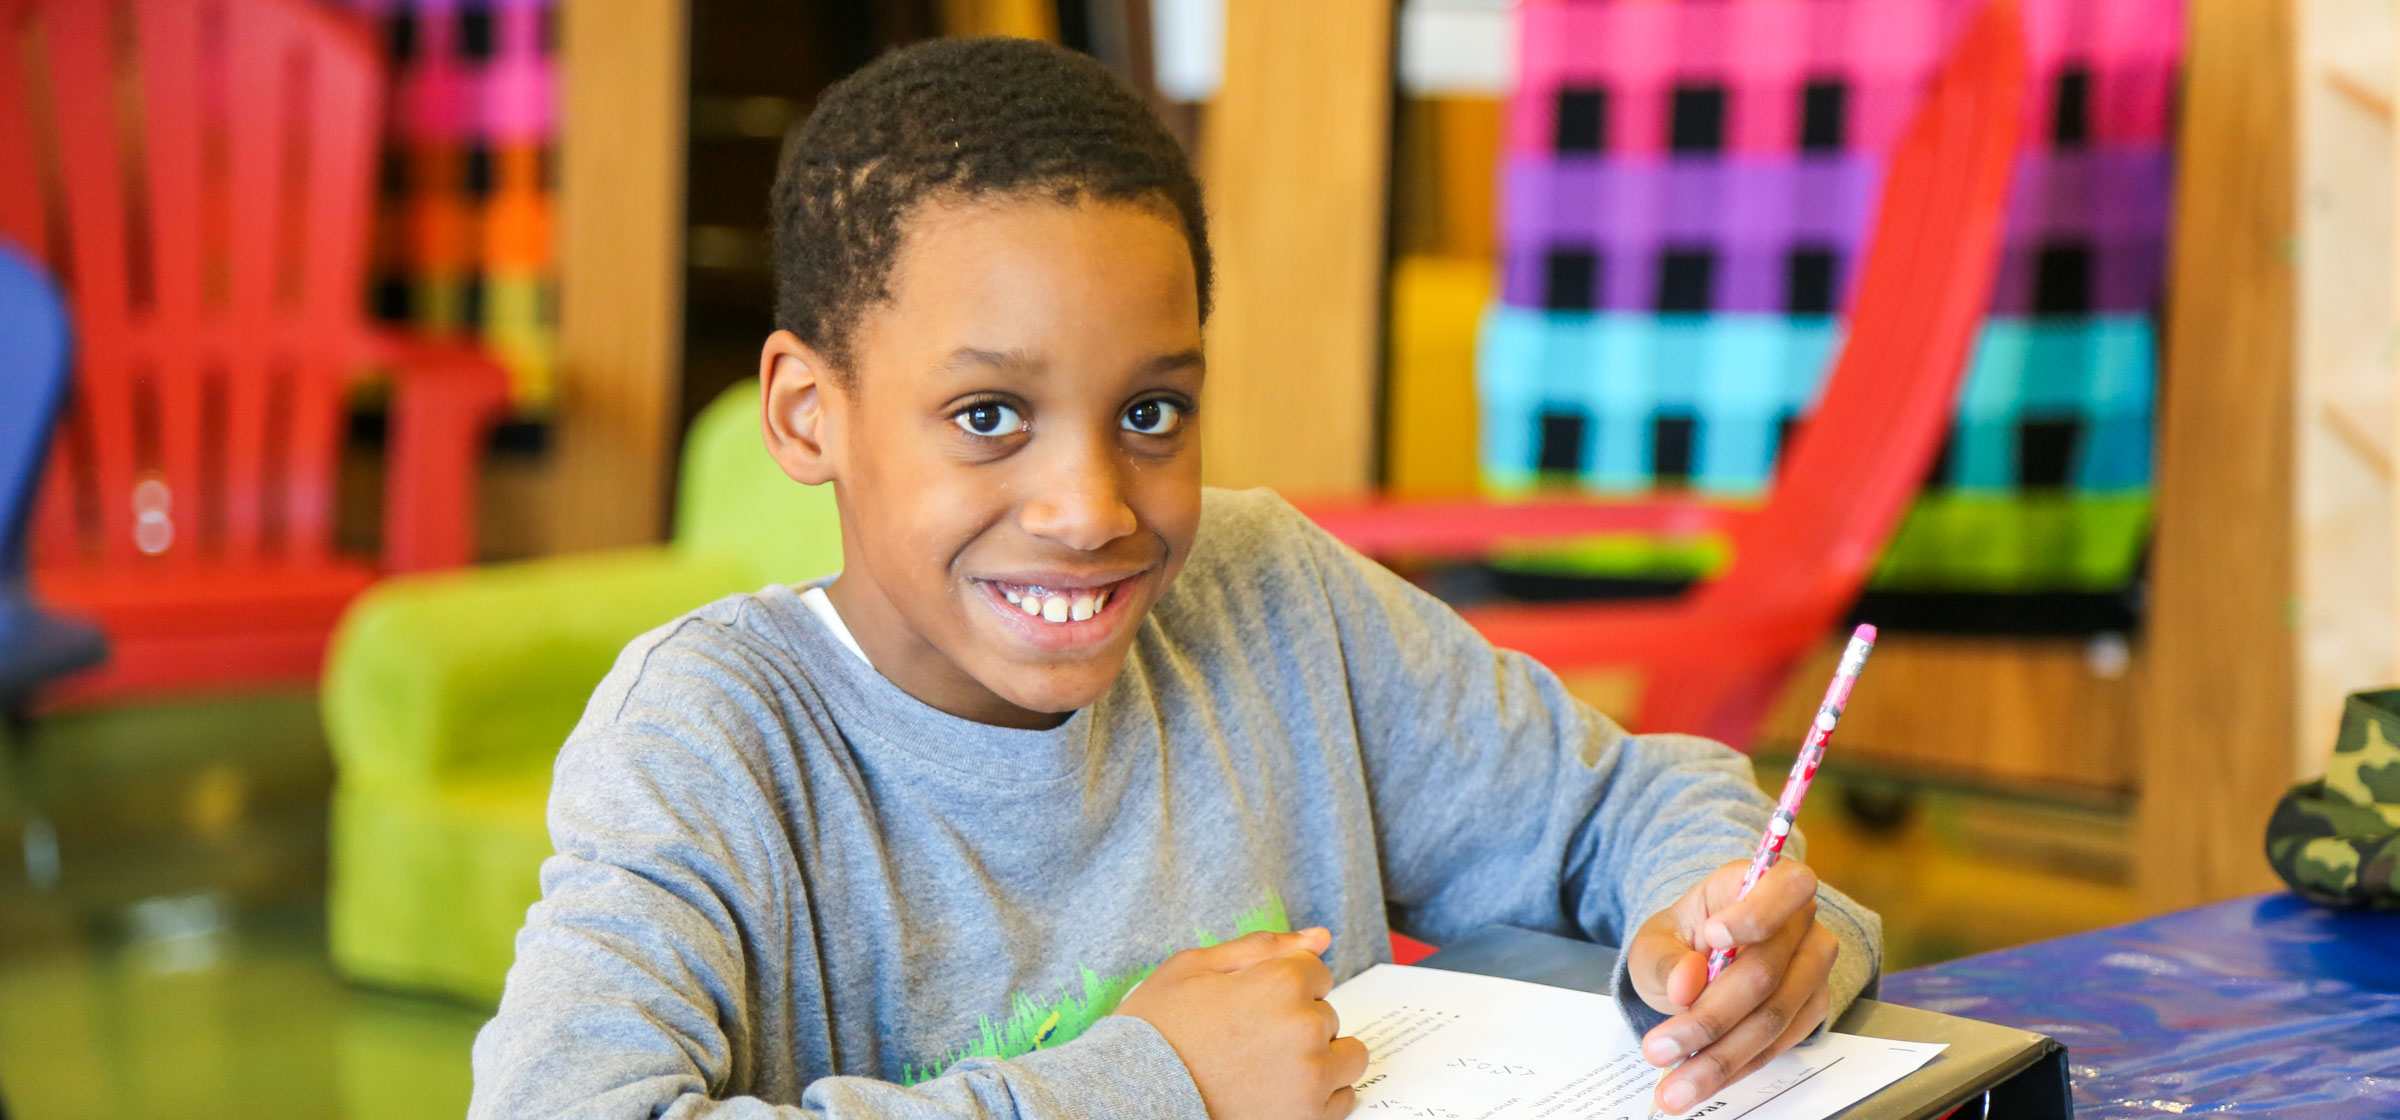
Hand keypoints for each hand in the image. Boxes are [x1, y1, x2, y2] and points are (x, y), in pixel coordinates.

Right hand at [1115, 927, 1368, 1119]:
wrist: (1131, 1097)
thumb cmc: (1156, 1030)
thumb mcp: (1194, 967)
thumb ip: (1263, 947)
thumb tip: (1320, 937)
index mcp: (1280, 981)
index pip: (1316, 972)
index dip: (1282, 986)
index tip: (1251, 1006)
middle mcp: (1304, 1027)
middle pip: (1327, 1014)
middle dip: (1297, 1022)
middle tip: (1248, 1041)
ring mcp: (1310, 1078)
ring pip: (1346, 1056)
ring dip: (1319, 1058)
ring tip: (1269, 1069)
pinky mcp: (1308, 1119)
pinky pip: (1343, 1099)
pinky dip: (1319, 1096)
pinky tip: (1278, 1093)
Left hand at [1626, 860, 1839, 1115]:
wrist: (1696, 968)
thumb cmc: (1679, 945)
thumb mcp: (1654, 943)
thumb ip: (1666, 959)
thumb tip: (1686, 983)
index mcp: (1760, 883)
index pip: (1785, 886)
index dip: (1756, 914)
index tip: (1712, 936)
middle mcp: (1799, 922)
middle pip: (1766, 973)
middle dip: (1709, 1017)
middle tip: (1658, 1049)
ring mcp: (1812, 967)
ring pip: (1773, 1018)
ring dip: (1719, 1058)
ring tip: (1673, 1088)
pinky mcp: (1811, 1008)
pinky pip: (1777, 1045)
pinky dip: (1735, 1067)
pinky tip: (1699, 1083)